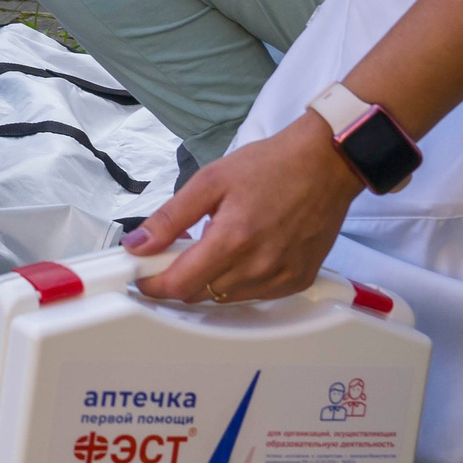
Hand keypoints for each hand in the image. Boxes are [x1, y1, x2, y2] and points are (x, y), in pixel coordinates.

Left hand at [129, 112, 365, 303]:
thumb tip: (137, 244)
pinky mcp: (298, 281)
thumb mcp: (210, 181)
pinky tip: (242, 253)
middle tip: (179, 248)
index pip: (179, 285)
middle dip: (179, 277)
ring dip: (209, 279)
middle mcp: (259, 266)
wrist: (325, 163)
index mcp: (232, 240)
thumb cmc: (270, 166)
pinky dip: (238, 281)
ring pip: (225, 298)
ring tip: (215, 243)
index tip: (142, 272)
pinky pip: (255, 295)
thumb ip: (170, 218)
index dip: (153, 283)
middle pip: (199, 294)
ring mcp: (281, 277)